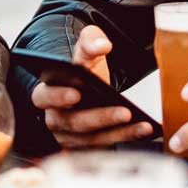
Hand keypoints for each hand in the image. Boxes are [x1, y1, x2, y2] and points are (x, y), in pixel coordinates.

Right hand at [31, 26, 152, 147]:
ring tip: (141, 124)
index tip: (77, 94)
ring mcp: (69, 136)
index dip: (58, 97)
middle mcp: (55, 117)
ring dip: (118, 132)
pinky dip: (125, 138)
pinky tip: (143, 129)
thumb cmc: (85, 71)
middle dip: (100, 118)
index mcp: (47, 92)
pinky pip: (105, 146)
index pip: (43, 96)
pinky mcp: (86, 147)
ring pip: (91, 139)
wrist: (93, 90)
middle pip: (72, 122)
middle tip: (124, 112)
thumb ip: (91, 40)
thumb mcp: (87, 51)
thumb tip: (101, 44)